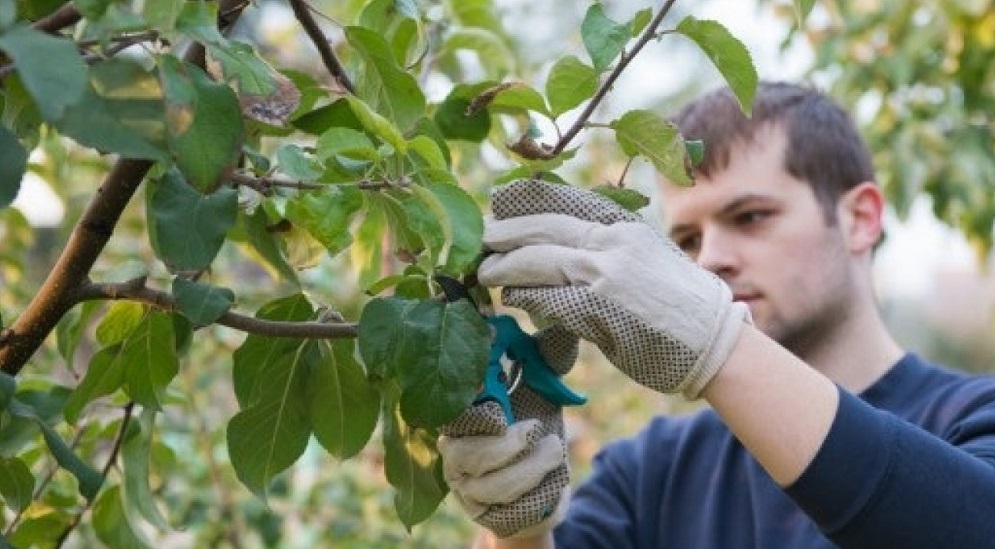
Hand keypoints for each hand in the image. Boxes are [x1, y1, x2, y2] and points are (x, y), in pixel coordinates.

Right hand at [439, 325, 575, 538]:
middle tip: (535, 428)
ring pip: (492, 482)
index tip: (500, 390)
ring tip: (554, 449)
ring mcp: (465, 485)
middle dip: (507, 442)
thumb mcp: (541, 391)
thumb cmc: (534, 432)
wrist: (542, 491)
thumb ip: (545, 359)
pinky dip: (537, 490)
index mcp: (460, 411)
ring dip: (532, 467)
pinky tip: (552, 479)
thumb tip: (563, 321)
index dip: (475, 395)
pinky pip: (508, 507)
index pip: (453, 403)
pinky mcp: (483, 513)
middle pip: (465, 449)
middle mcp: (452, 449)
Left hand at [478, 179, 749, 397]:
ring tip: (487, 272)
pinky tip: (512, 297)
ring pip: (538, 261)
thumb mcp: (645, 257)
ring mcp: (604, 274)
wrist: (715, 340)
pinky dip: (525, 297)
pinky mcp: (598, 309)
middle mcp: (612, 242)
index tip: (500, 202)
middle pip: (542, 229)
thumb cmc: (680, 305)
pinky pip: (548, 299)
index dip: (526, 202)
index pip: (564, 202)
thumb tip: (559, 252)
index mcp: (623, 225)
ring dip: (505, 268)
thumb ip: (604, 249)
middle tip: (480, 240)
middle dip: (505, 234)